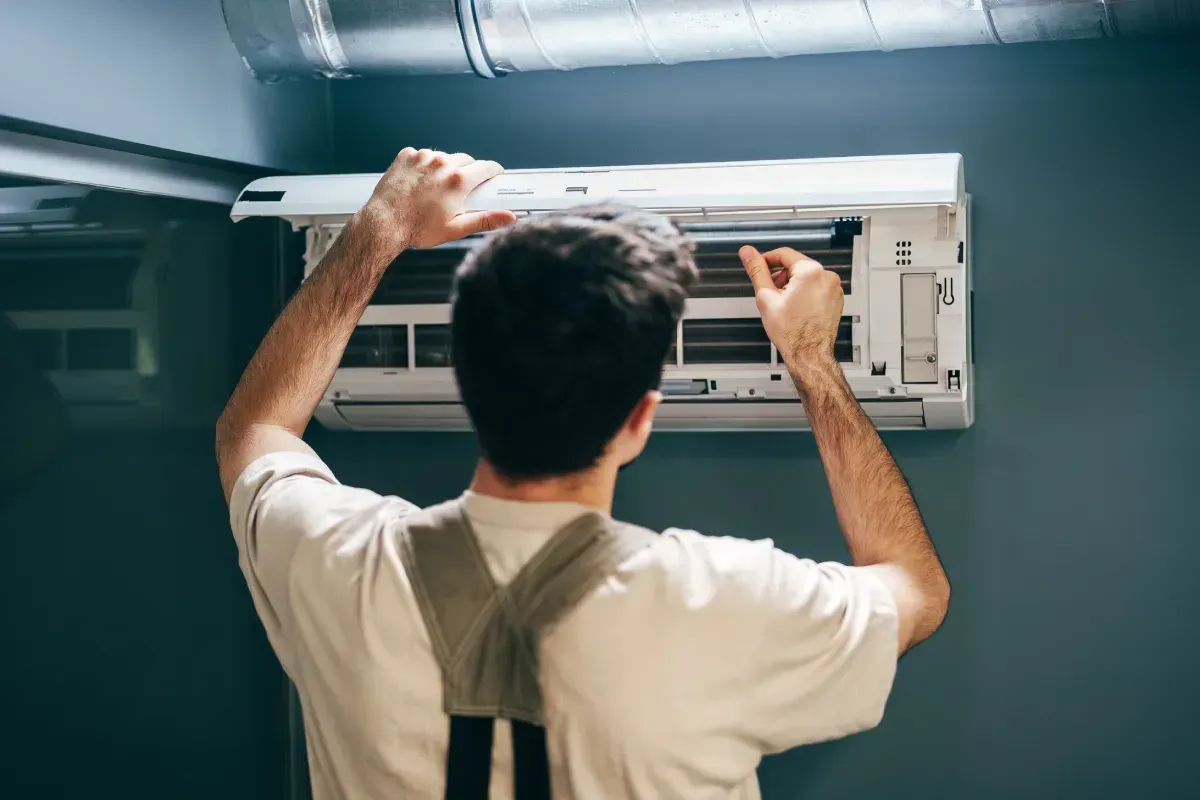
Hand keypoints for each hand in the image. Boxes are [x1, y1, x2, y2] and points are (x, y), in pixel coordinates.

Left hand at [360, 148, 517, 250]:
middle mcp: (442, 164)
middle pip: (465, 160)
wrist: (383, 224)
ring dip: (444, 168)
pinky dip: (424, 165)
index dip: (493, 171)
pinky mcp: (406, 156)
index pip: (486, 167)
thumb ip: (485, 220)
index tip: (494, 174)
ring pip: (443, 156)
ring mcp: (422, 158)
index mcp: (458, 181)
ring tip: (437, 187)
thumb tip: (509, 218)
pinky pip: (422, 155)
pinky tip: (419, 182)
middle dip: (467, 171)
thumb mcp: (455, 229)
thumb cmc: (417, 229)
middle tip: (462, 188)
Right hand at [739, 246, 843, 373]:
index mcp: (810, 271)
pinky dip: (804, 294)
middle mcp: (826, 276)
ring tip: (783, 306)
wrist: (809, 355)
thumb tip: (748, 253)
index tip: (759, 267)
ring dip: (792, 286)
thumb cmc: (792, 332)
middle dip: (780, 278)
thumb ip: (756, 270)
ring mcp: (833, 288)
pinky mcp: (836, 299)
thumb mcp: (766, 297)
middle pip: (795, 266)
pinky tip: (796, 310)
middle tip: (770, 294)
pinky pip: (816, 288)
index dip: (766, 260)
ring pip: (806, 278)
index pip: (783, 254)